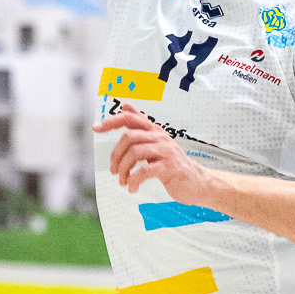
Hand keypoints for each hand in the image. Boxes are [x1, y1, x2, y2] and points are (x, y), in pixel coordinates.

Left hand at [94, 106, 216, 205]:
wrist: (199, 182)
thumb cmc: (173, 164)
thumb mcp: (156, 142)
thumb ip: (141, 126)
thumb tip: (125, 105)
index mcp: (154, 131)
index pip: (130, 119)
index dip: (111, 121)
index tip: (95, 128)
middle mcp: (160, 138)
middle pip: (129, 137)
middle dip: (116, 155)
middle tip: (114, 171)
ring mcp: (165, 152)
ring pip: (134, 153)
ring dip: (123, 169)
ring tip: (123, 181)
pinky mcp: (169, 167)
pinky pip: (144, 171)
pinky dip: (133, 180)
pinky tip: (132, 188)